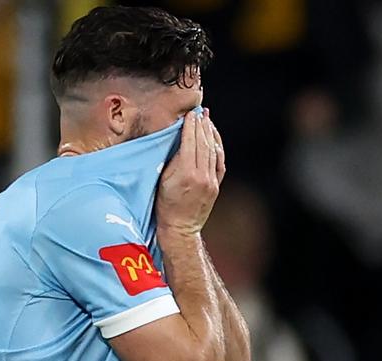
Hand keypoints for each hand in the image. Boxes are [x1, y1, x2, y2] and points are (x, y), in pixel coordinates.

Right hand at [156, 108, 224, 236]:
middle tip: (198, 112)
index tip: (189, 114)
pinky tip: (213, 137)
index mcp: (185, 174)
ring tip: (206, 119)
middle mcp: (201, 176)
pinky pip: (219, 161)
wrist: (180, 228)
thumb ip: (172, 161)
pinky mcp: (216, 186)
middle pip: (203, 144)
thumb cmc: (164, 205)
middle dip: (201, 126)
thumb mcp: (162, 181)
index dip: (190, 127)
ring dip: (209, 133)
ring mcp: (211, 181)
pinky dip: (217, 147)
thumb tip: (179, 141)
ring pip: (212, 151)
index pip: (190, 143)